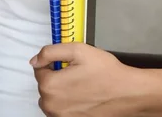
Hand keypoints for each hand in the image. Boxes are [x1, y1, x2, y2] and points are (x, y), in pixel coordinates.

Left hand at [31, 43, 145, 116]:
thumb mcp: (77, 50)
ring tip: (80, 85)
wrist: (127, 93)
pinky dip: (67, 104)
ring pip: (51, 100)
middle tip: (75, 72)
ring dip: (60, 91)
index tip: (67, 62)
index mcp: (50, 86)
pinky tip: (83, 97)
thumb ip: (51, 52)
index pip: (38, 69)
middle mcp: (52, 106)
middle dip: (55, 77)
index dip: (51, 62)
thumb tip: (35, 60)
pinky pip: (61, 111)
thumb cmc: (104, 71)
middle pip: (44, 86)